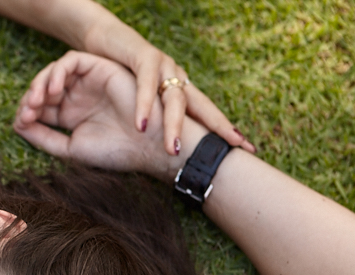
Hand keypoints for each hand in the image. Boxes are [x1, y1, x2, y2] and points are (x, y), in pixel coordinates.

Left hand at [14, 51, 191, 180]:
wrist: (150, 146)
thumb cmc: (116, 152)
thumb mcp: (72, 148)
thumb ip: (44, 138)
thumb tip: (18, 125)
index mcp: (71, 116)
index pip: (39, 108)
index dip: (26, 113)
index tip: (21, 124)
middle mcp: (78, 97)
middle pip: (43, 89)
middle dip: (29, 99)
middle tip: (25, 112)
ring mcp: (88, 82)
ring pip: (53, 73)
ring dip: (39, 84)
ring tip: (36, 102)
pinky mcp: (100, 67)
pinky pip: (71, 61)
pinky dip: (57, 71)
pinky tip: (52, 90)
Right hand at [77, 14, 254, 154]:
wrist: (105, 40)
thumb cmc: (123, 75)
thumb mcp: (144, 102)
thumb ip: (158, 122)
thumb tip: (168, 154)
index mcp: (180, 90)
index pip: (207, 113)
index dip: (225, 129)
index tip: (249, 147)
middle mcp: (178, 78)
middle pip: (202, 106)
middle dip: (218, 126)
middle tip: (233, 146)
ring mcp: (164, 66)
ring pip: (175, 99)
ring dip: (174, 126)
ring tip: (172, 150)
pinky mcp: (144, 57)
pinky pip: (145, 83)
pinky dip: (144, 104)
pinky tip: (142, 124)